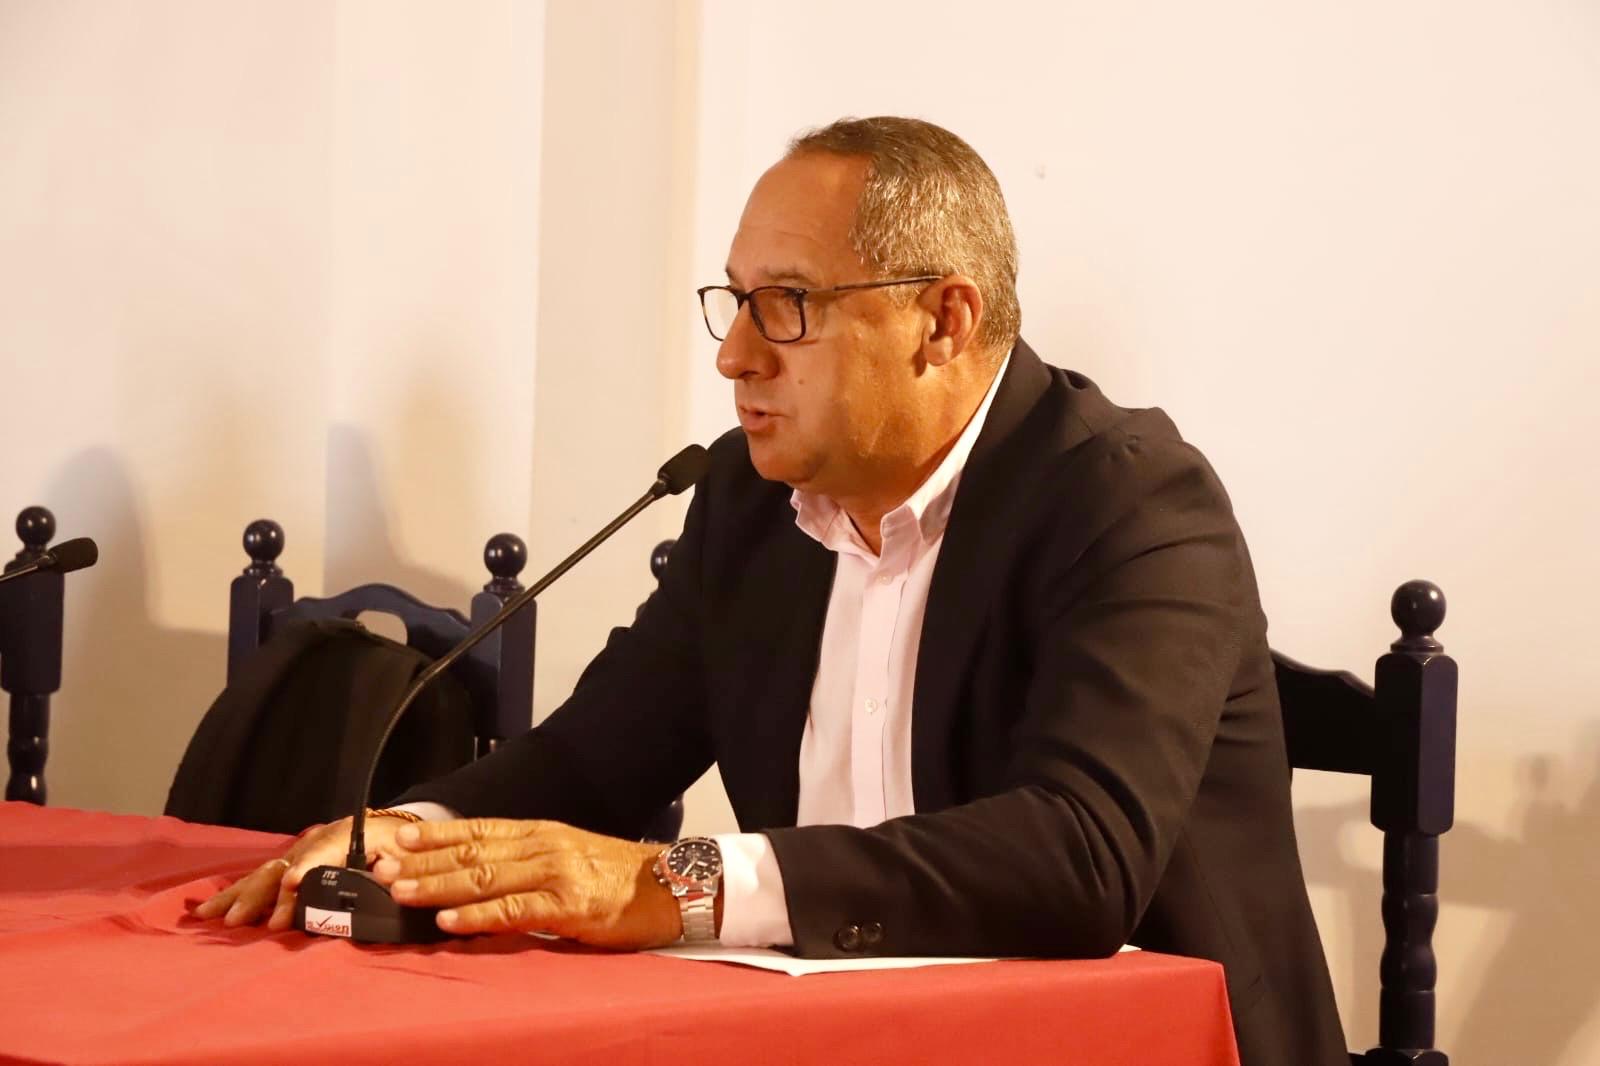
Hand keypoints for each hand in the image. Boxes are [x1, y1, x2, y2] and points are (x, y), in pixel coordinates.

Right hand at [190, 815, 416, 930]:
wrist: (389, 828)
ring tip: (214, 917)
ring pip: (264, 873)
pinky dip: (235, 893)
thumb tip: (385, 877)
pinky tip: (208, 909)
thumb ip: (396, 866)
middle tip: (242, 921)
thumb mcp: (404, 852)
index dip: (306, 869)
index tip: (291, 885)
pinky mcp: (288, 865)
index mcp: (346, 836)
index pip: (323, 852)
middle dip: (263, 895)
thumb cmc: (399, 844)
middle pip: (284, 868)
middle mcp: (313, 843)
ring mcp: (297, 854)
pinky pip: (258, 878)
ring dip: (240, 896)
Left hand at [371, 818, 681, 948]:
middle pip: (471, 851)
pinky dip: (477, 917)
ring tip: (400, 890)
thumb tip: (477, 875)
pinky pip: (514, 912)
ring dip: (437, 885)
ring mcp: (556, 873)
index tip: (395, 837)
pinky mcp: (569, 906)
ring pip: (484, 877)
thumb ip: (525, 863)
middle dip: (422, 860)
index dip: (434, 834)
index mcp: (541, 833)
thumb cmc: (619, 878)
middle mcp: (543, 846)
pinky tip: (448, 922)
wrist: (672, 886)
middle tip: (381, 865)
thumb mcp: (568, 857)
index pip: (477, 829)